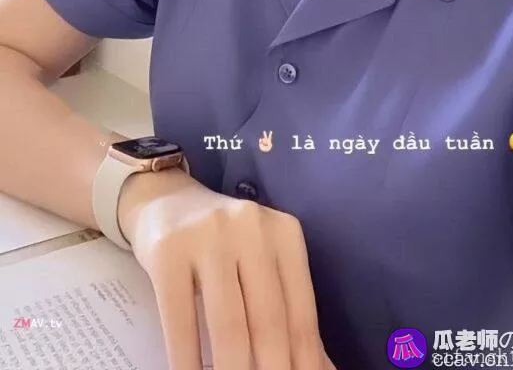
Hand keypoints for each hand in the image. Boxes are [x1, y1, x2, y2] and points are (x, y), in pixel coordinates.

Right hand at [117, 168, 333, 369]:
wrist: (166, 201)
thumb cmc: (223, 243)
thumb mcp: (263, 264)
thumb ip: (289, 312)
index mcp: (285, 234)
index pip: (301, 316)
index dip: (303, 365)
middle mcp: (251, 228)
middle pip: (268, 323)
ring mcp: (208, 236)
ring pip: (228, 325)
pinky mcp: (168, 250)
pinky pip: (181, 322)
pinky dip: (187, 363)